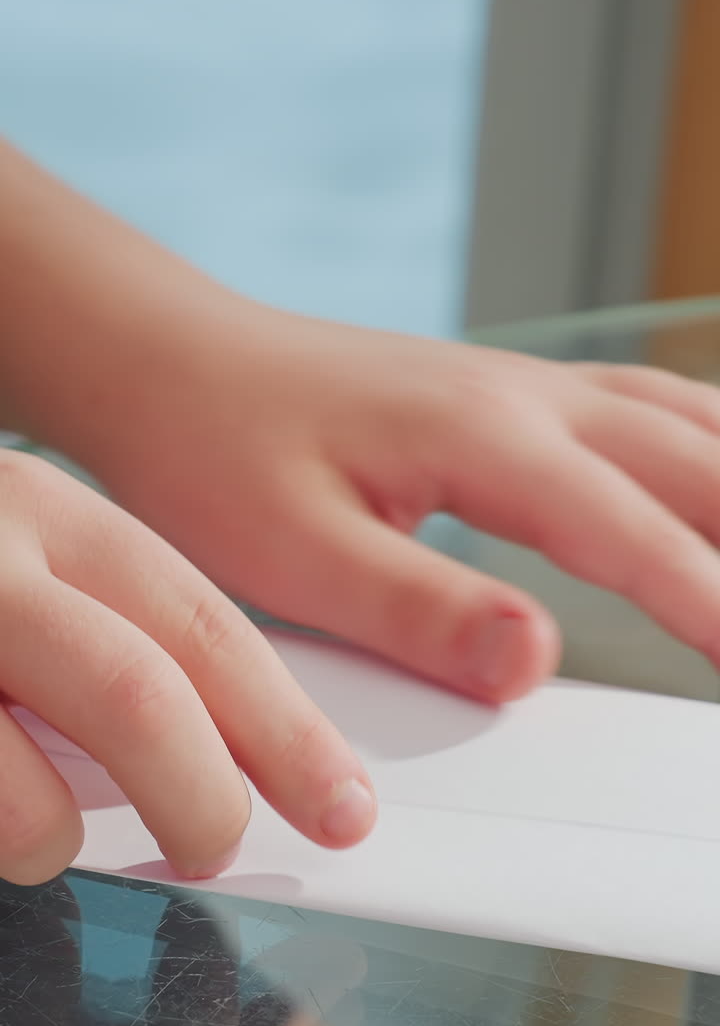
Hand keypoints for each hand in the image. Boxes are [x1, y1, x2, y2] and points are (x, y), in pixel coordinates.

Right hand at [0, 449, 375, 884]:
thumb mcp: (36, 576)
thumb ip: (120, 641)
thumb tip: (238, 758)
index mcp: (52, 516)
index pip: (206, 628)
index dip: (287, 730)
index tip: (345, 807)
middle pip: (137, 697)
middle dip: (204, 800)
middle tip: (218, 846)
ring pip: (27, 800)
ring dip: (57, 841)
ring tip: (48, 831)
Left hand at [83, 307, 719, 703]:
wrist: (170, 363)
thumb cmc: (214, 450)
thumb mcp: (298, 554)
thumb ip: (421, 609)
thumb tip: (535, 662)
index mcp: (481, 438)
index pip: (631, 529)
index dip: (711, 602)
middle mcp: (523, 396)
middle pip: (694, 461)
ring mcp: (523, 383)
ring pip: (684, 423)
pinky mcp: (509, 393)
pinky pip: (646, 406)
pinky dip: (709, 443)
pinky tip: (715, 474)